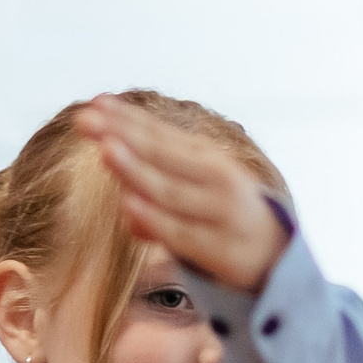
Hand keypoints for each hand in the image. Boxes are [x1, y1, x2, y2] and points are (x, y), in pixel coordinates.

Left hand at [76, 96, 288, 291]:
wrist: (277, 260)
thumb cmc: (224, 221)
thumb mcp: (197, 192)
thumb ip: (159, 184)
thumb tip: (121, 191)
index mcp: (209, 159)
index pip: (162, 133)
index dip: (127, 117)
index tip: (94, 102)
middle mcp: (218, 180)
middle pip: (162, 153)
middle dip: (122, 134)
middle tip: (85, 118)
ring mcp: (220, 214)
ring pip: (169, 190)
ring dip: (136, 169)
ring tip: (105, 150)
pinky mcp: (220, 250)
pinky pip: (179, 233)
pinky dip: (154, 218)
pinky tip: (128, 204)